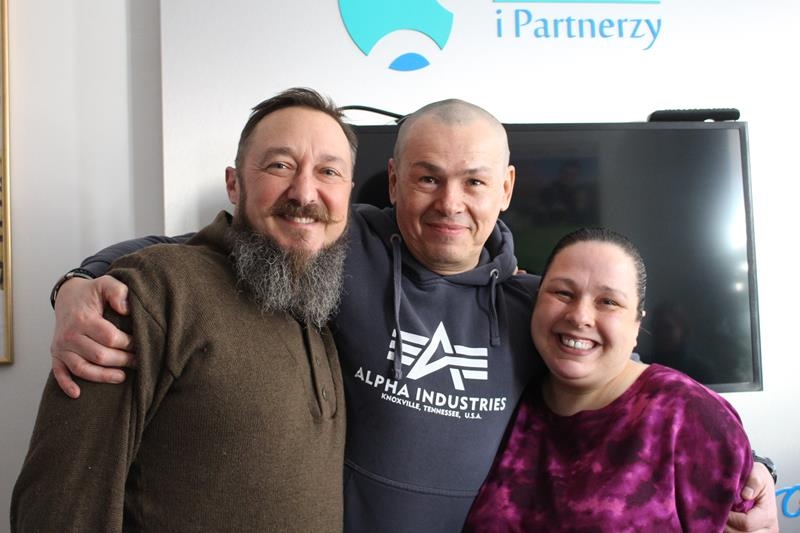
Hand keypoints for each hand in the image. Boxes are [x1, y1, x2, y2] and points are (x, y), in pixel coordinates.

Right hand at [50, 275, 134, 398]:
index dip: (128, 343)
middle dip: (122, 361)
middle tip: (138, 362)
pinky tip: (78, 394)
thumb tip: (127, 309)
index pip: (110, 338)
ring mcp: (61, 347)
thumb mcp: (106, 284)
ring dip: (103, 376)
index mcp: (84, 319)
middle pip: (99, 356)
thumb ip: (118, 291)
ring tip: (122, 377)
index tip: (141, 343)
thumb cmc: (92, 293)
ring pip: (82, 368)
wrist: (68, 296)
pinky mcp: (56, 354)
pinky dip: (67, 385)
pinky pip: (59, 373)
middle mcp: (70, 334)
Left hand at [725, 462, 778, 531]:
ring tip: (722, 514)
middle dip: (727, 524)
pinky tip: (725, 518)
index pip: (745, 523)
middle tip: (718, 511)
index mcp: (768, 515)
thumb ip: (753, 482)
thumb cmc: (759, 478)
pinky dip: (730, 528)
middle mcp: (767, 528)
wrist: (762, 483)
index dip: (730, 517)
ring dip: (728, 527)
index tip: (720, 507)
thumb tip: (745, 495)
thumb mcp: (758, 474)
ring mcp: (761, 532)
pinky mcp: (754, 532)